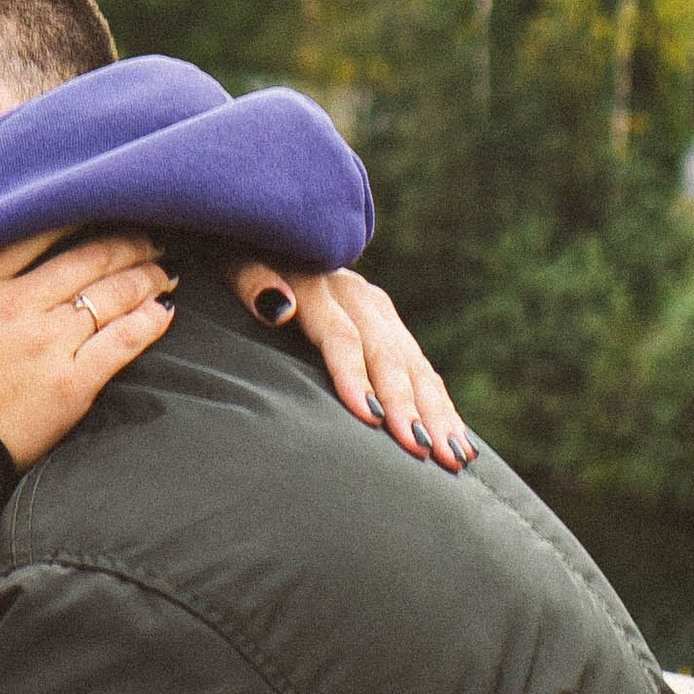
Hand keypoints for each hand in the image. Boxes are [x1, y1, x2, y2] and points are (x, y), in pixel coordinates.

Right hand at [0, 226, 170, 468]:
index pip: (40, 227)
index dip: (79, 212)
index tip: (98, 207)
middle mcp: (14, 301)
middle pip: (88, 256)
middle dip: (127, 242)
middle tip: (149, 237)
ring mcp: (45, 341)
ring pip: (112, 294)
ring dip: (146, 277)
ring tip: (162, 271)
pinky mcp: (70, 383)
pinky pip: (123, 342)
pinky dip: (148, 323)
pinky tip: (162, 314)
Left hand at [231, 262, 475, 470]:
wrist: (263, 235)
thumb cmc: (236, 258)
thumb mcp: (233, 262)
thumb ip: (251, 281)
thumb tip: (279, 306)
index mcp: (317, 283)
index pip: (341, 335)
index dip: (354, 376)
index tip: (370, 419)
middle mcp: (356, 295)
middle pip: (387, 355)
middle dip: (408, 406)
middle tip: (424, 451)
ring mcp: (377, 310)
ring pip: (414, 365)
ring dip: (437, 412)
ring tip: (453, 458)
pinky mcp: (389, 325)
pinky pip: (421, 368)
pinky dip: (441, 405)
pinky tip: (460, 443)